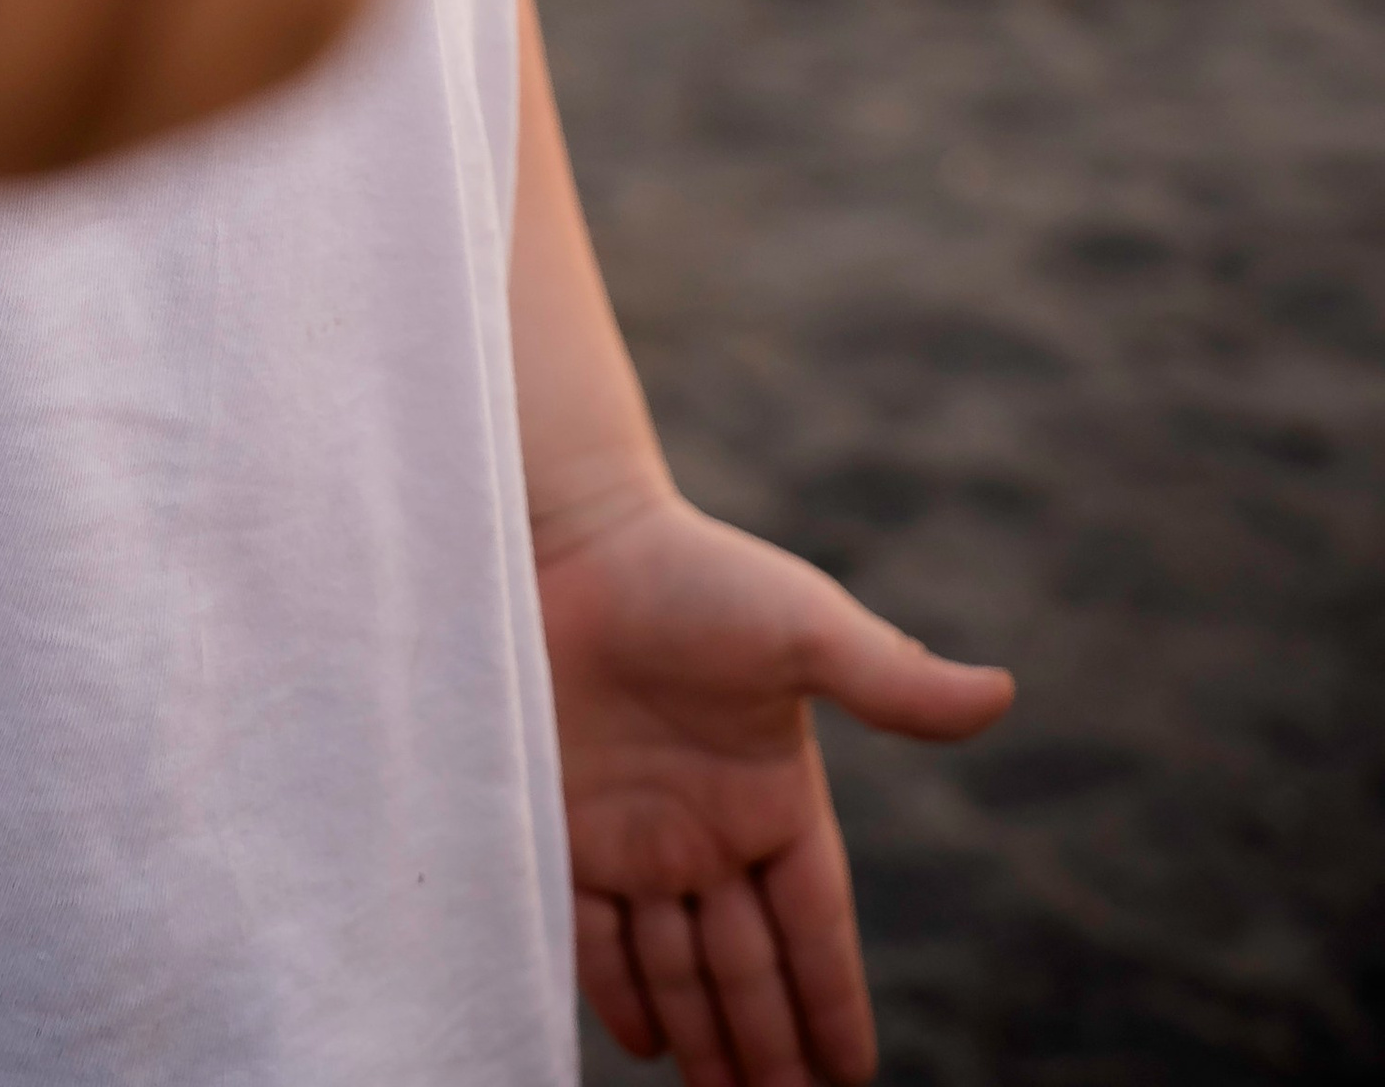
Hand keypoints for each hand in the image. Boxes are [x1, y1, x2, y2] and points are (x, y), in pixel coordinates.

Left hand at [537, 485, 1012, 1084]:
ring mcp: (637, 830)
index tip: (857, 1078)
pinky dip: (619, 990)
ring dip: (705, 1038)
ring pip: (680, 966)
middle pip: (750, 967)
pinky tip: (641, 1042)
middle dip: (773, 1048)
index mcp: (776, 792)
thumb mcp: (803, 626)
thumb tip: (1001, 694)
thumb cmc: (690, 572)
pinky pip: (596, 932)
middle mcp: (710, 826)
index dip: (835, 1002)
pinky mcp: (567, 822)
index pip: (817, 926)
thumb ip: (890, 678)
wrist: (563, 533)